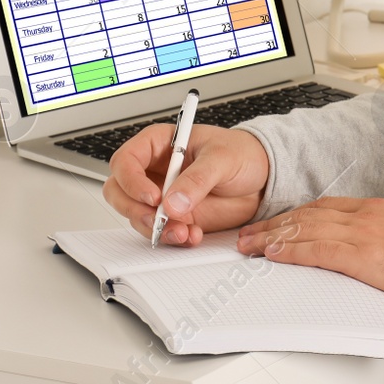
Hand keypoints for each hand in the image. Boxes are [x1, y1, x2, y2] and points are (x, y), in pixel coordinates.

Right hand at [103, 124, 269, 246]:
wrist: (264, 178)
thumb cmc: (243, 154)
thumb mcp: (223, 158)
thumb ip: (198, 178)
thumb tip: (173, 202)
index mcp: (160, 144)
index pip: (126, 160)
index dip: (132, 180)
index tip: (153, 197)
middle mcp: (155, 171)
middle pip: (120, 192)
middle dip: (134, 209)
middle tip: (157, 219)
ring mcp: (162, 196)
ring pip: (137, 216)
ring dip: (154, 229)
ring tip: (183, 231)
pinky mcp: (175, 217)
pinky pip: (160, 232)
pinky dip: (171, 238)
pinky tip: (192, 235)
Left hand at [237, 197, 383, 302]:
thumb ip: (383, 234)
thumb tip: (371, 246)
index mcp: (374, 209)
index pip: (324, 207)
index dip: (295, 214)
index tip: (278, 222)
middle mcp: (363, 215)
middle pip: (307, 215)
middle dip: (275, 224)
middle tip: (251, 234)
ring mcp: (360, 233)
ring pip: (304, 229)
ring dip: (273, 237)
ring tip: (250, 245)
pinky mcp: (359, 254)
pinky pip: (316, 249)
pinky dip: (291, 250)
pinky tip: (274, 254)